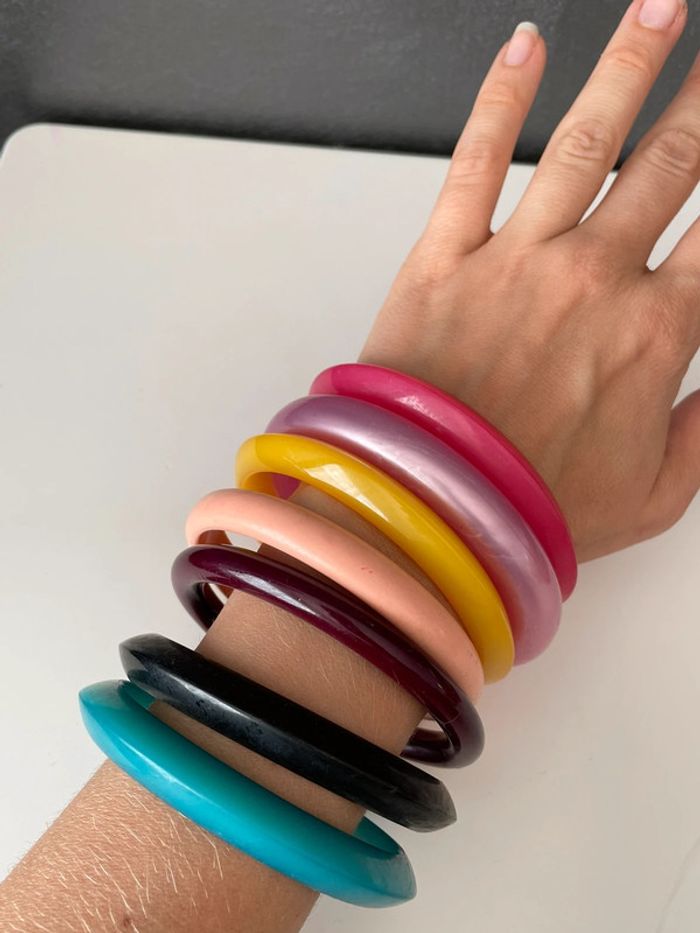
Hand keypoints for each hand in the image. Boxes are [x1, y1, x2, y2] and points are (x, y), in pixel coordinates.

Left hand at [360, 1, 698, 563]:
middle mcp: (593, 280)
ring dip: (631, 66)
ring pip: (588, 141)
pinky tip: (525, 48)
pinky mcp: (444, 258)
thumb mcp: (653, 495)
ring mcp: (518, 260)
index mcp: (652, 335)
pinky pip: (477, 161)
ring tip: (661, 9)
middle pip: (671, 164)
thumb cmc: (530, 506)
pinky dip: (501, 98)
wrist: (429, 510)